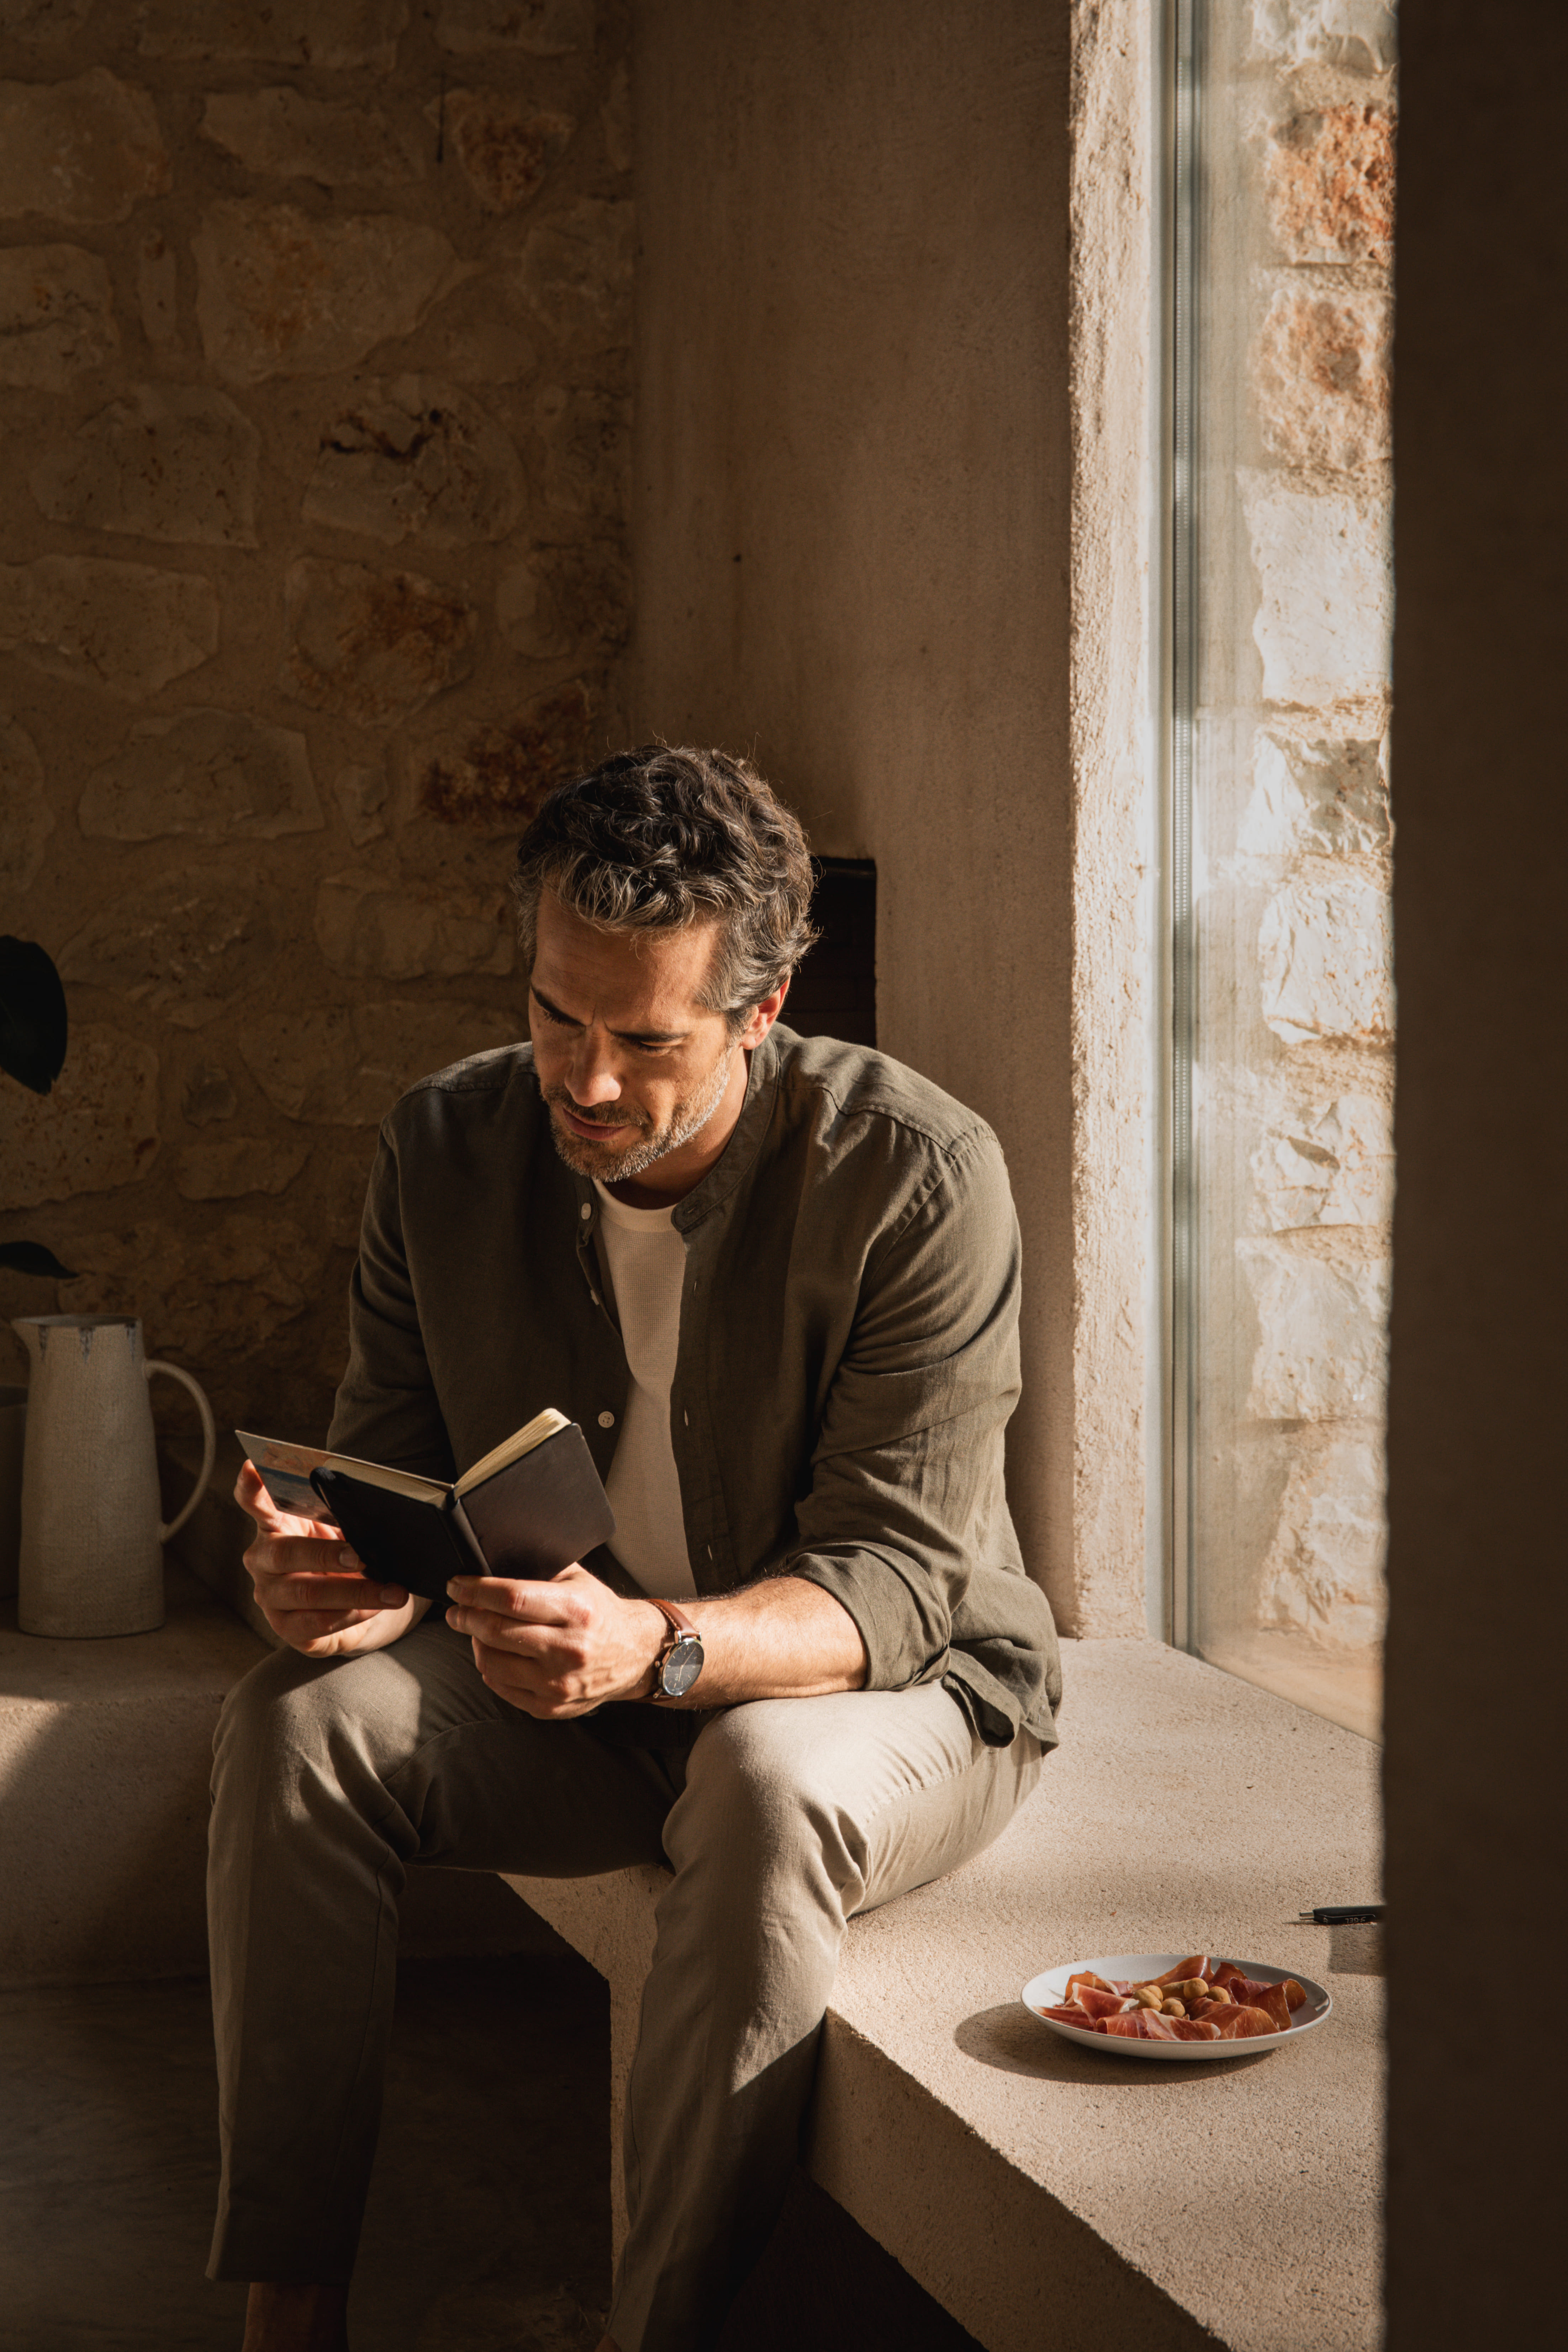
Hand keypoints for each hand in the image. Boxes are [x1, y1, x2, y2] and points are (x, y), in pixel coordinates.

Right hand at [235, 1462, 425, 1657]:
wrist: (354, 1605)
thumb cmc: (344, 1557)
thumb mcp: (344, 1532)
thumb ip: (345, 1519)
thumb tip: (374, 1512)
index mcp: (275, 1526)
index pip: (256, 1504)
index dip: (252, 1488)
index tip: (253, 1467)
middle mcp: (263, 1561)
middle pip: (286, 1554)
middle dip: (326, 1555)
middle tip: (360, 1555)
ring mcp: (271, 1597)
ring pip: (307, 1593)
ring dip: (355, 1591)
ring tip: (392, 1590)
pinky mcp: (287, 1628)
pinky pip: (318, 1623)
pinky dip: (353, 1614)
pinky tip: (376, 1607)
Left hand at [444, 1564, 666, 1718]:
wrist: (635, 1654)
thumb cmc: (599, 1611)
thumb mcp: (577, 1581)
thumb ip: (539, 1572)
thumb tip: (489, 1565)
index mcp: (575, 1609)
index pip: (511, 1599)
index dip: (475, 1591)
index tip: (456, 1585)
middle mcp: (568, 1648)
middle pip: (496, 1630)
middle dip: (466, 1616)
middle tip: (456, 1609)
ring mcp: (559, 1682)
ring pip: (492, 1662)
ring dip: (475, 1642)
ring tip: (476, 1630)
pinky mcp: (551, 1706)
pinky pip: (502, 1687)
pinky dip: (490, 1668)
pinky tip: (493, 1654)